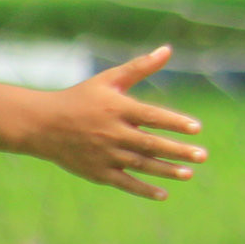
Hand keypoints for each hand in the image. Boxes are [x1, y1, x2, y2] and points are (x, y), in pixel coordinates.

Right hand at [19, 46, 205, 198]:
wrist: (41, 124)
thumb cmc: (81, 98)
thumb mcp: (108, 80)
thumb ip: (140, 67)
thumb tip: (167, 49)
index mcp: (116, 109)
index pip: (151, 117)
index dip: (174, 123)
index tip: (197, 128)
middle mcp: (112, 132)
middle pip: (150, 144)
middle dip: (177, 151)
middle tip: (203, 155)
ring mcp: (104, 154)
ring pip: (140, 164)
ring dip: (166, 171)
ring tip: (189, 174)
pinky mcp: (97, 172)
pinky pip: (124, 182)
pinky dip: (143, 189)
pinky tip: (164, 194)